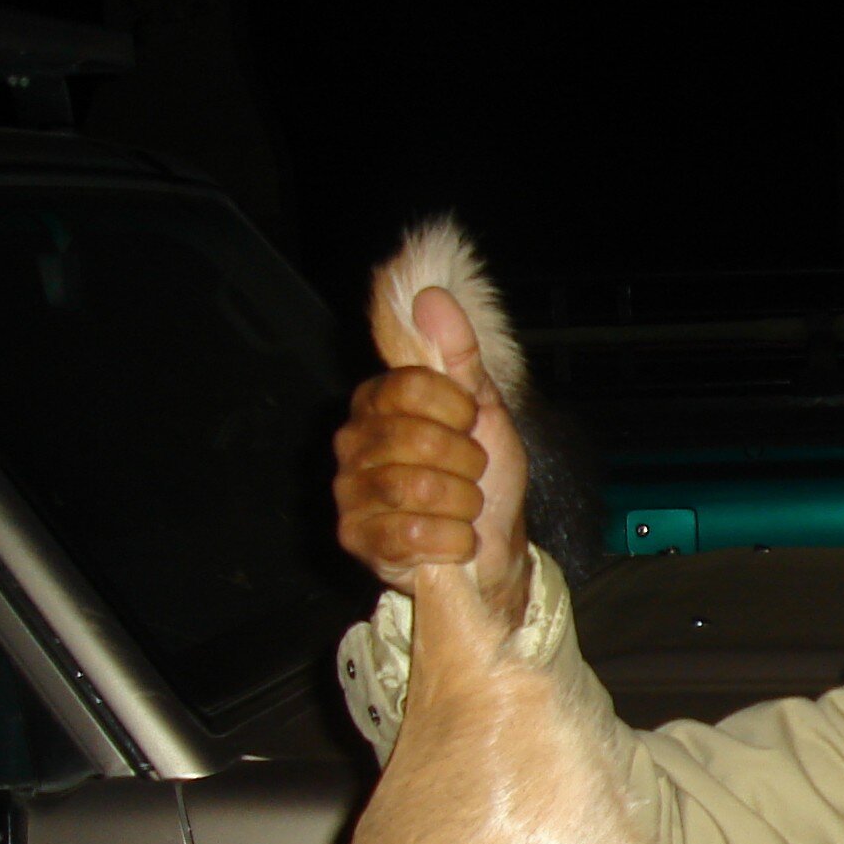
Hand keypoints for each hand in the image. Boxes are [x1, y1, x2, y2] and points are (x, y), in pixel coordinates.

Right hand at [332, 287, 531, 624]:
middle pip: (417, 438)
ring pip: (415, 487)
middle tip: (473, 473)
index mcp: (378, 402)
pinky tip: (458, 539)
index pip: (409, 385)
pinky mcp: (356, 539)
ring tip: (467, 507)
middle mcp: (352, 442)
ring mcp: (349, 492)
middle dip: (466, 461)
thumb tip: (431, 296)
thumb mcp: (483, 410)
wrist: (494, 546)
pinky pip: (411, 535)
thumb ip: (458, 355)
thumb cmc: (485, 476)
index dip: (455, 407)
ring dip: (464, 502)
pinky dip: (453, 540)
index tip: (471, 422)